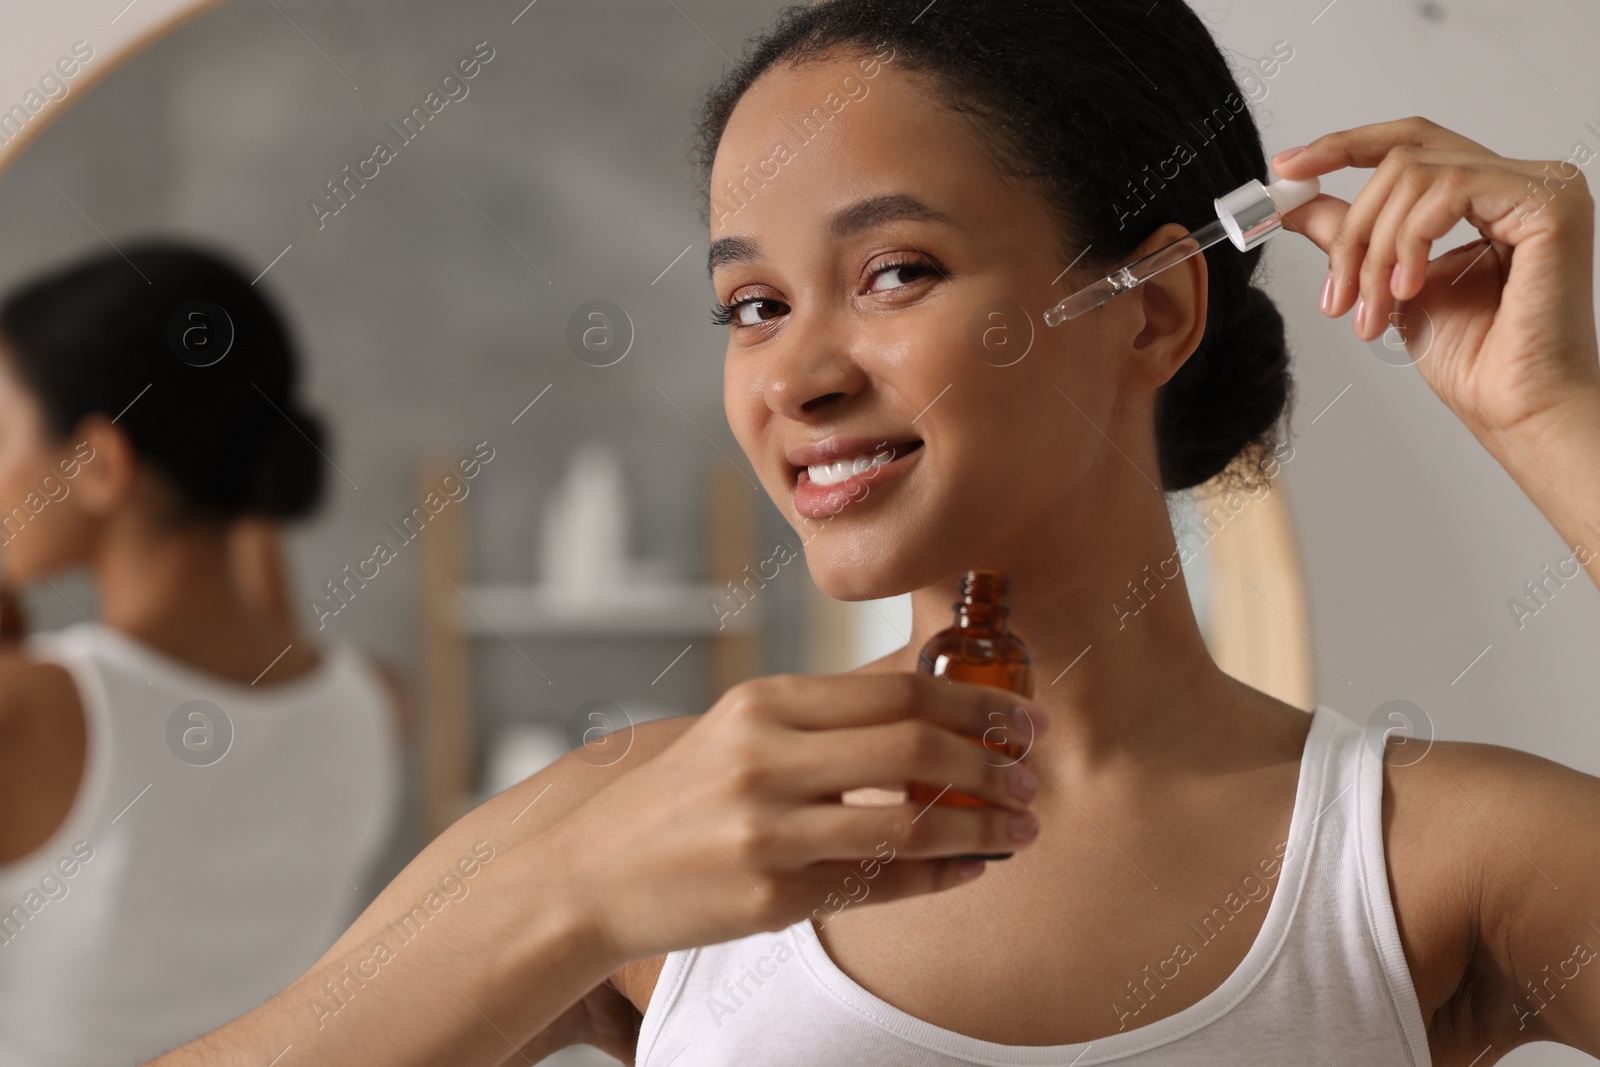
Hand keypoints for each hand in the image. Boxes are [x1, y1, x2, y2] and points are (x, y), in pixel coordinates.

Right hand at [536, 672, 1049, 964]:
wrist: (591, 875)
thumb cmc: (679, 798)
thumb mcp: (739, 730)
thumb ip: (826, 714)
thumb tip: (928, 691)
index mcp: (763, 704)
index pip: (894, 690)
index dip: (973, 703)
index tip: (1019, 717)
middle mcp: (765, 759)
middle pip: (913, 747)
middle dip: (990, 760)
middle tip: (1031, 773)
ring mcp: (767, 831)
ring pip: (908, 825)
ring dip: (982, 827)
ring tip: (1022, 828)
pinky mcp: (770, 897)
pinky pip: (880, 887)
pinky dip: (940, 878)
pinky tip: (971, 870)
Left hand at [1272, 116, 1599, 437]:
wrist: (1518, 408)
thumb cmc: (1476, 360)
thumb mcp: (1391, 284)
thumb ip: (1353, 235)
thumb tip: (1297, 204)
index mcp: (1489, 195)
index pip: (1410, 144)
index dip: (1343, 147)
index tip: (1287, 169)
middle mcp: (1519, 181)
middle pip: (1403, 158)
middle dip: (1354, 228)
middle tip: (1336, 292)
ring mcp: (1540, 186)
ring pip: (1416, 174)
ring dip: (1375, 248)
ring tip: (1373, 309)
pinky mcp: (1550, 202)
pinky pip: (1450, 189)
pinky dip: (1411, 241)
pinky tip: (1410, 289)